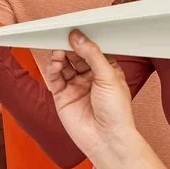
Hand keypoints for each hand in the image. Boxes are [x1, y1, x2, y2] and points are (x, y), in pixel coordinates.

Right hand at [42, 30, 138, 160]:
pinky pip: (55, 78)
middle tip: (62, 35)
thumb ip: (92, 54)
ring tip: (58, 50)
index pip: (92, 49)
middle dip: (69, 45)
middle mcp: (90, 77)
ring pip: (64, 64)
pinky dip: (53, 68)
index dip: (84, 39)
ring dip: (60, 55)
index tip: (76, 28)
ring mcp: (75, 86)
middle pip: (76, 54)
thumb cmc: (116, 112)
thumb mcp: (108, 76)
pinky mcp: (62, 96)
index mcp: (106, 70)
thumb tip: (78, 36)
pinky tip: (55, 63)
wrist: (107, 140)